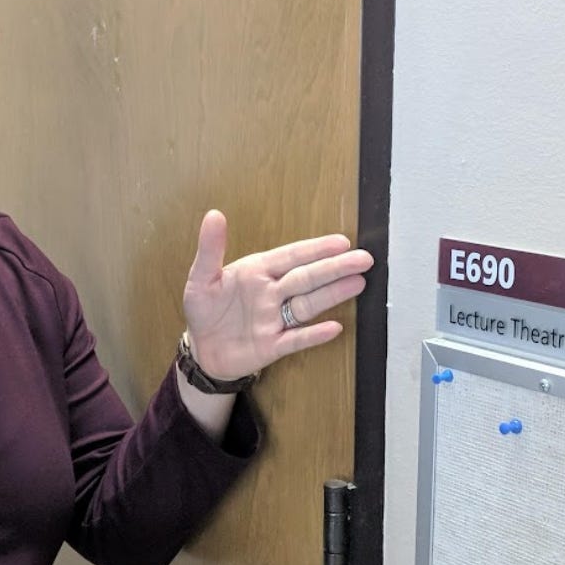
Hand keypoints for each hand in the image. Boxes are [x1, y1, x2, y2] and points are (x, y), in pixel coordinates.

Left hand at [182, 210, 373, 380]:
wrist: (202, 349)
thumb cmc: (204, 310)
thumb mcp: (201, 278)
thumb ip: (210, 249)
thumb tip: (214, 214)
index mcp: (257, 272)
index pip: (291, 257)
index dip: (315, 249)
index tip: (342, 242)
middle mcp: (271, 293)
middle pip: (307, 278)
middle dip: (335, 267)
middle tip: (364, 259)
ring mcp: (274, 320)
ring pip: (308, 304)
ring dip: (332, 294)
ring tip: (358, 283)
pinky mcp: (273, 346)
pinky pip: (296, 339)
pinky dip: (313, 335)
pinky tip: (334, 327)